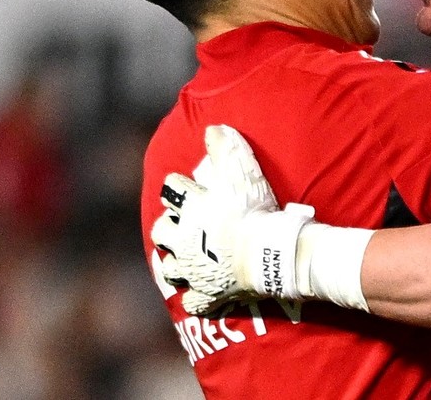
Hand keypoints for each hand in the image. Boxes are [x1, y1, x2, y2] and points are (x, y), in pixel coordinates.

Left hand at [150, 125, 315, 314]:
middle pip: (162, 230)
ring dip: (175, 263)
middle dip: (168, 226)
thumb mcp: (241, 170)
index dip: (181, 185)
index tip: (189, 186)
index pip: (172, 189)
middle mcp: (183, 240)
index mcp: (189, 208)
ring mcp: (193, 271)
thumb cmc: (253, 210)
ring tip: (186, 259)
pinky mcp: (208, 295)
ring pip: (170, 269)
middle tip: (182, 224)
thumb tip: (212, 128)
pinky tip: (201, 296)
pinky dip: (197, 298)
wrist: (268, 254)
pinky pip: (195, 302)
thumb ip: (225, 146)